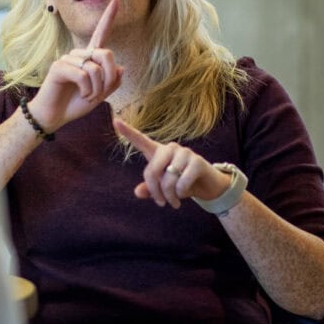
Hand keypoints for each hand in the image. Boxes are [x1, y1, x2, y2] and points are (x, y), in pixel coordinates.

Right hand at [28, 0, 123, 131]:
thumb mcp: (100, 95)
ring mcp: (68, 59)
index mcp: (90, 58)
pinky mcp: (58, 66)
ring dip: (97, 88)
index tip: (118, 0)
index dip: (109, 17)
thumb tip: (120, 68)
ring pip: (95, 68)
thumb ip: (111, 83)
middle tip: (101, 94)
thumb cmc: (75, 104)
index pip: (101, 34)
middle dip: (109, 78)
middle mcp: (79, 55)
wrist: (55, 116)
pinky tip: (81, 94)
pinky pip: (82, 75)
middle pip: (106, 54)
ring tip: (88, 96)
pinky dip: (87, 89)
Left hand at [112, 118, 230, 208]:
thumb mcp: (164, 188)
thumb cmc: (181, 184)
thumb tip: (138, 192)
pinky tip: (185, 193)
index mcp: (158, 152)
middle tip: (161, 203)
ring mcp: (185, 153)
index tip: (115, 121)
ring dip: (170, 196)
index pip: (141, 140)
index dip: (128, 132)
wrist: (207, 186)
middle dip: (155, 191)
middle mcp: (170, 148)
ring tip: (174, 202)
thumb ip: (150, 189)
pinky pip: (182, 182)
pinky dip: (181, 193)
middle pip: (152, 170)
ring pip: (168, 179)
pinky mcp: (197, 161)